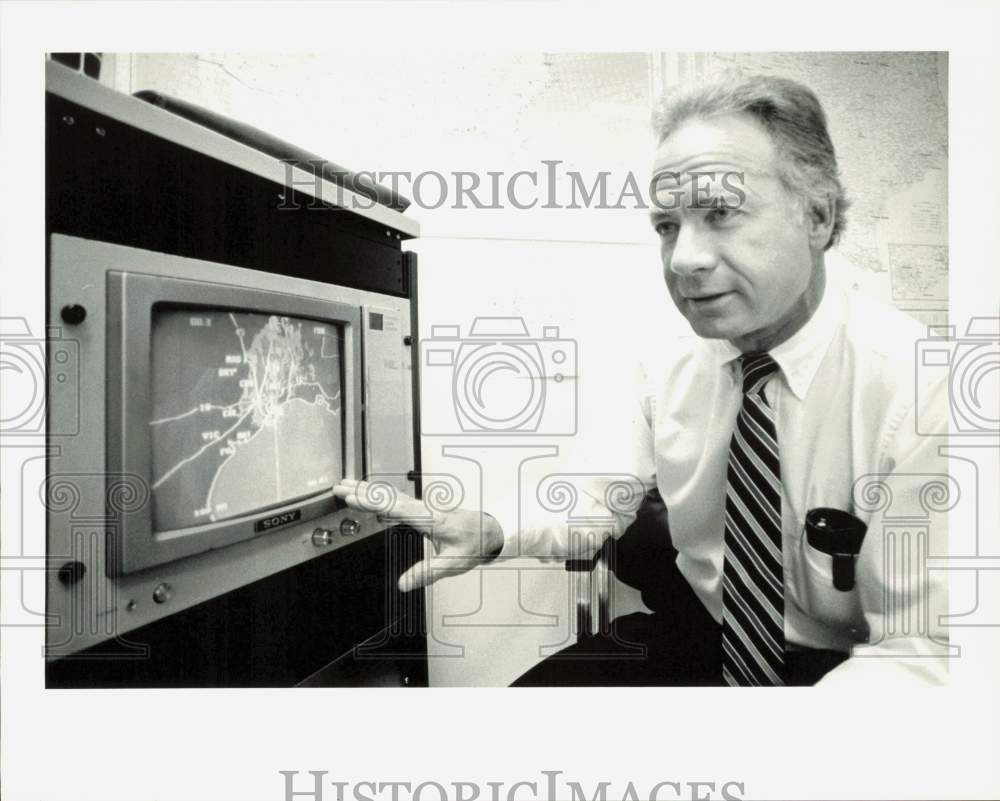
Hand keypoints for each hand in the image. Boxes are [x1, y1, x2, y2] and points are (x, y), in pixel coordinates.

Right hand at [332, 479, 503, 591]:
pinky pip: (398, 499)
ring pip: (391, 495)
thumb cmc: (476, 543)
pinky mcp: (425, 510)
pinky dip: (381, 496)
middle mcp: (425, 508)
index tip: (350, 497)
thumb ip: (427, 573)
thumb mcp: (453, 563)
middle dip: (361, 490)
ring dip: (369, 490)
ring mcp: (424, 507)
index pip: (394, 506)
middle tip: (338, 487)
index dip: (370, 501)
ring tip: (347, 486)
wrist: (493, 531)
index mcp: (429, 518)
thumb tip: (403, 584)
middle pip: (388, 495)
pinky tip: (371, 499)